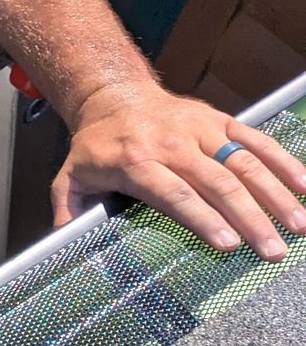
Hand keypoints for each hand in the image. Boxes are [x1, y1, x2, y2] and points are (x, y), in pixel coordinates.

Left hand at [54, 83, 305, 262]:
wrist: (114, 96)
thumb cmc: (96, 146)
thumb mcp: (71, 177)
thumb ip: (69, 211)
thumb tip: (63, 245)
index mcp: (136, 162)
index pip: (175, 193)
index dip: (201, 218)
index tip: (226, 244)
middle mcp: (172, 144)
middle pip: (217, 183)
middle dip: (249, 218)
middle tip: (271, 250)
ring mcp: (200, 130)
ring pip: (244, 162)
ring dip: (275, 194)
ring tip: (298, 225)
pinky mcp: (220, 121)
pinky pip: (256, 140)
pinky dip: (284, 162)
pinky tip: (305, 187)